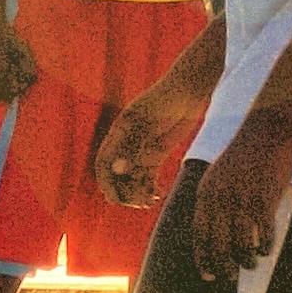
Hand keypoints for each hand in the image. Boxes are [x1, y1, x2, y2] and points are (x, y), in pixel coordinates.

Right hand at [92, 75, 189, 210]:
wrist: (188, 89)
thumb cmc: (167, 99)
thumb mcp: (149, 121)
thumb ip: (134, 145)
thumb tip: (118, 170)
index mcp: (119, 132)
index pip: (103, 161)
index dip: (105, 181)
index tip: (114, 197)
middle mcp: (127, 142)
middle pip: (117, 173)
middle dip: (124, 190)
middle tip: (139, 203)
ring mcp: (141, 148)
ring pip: (132, 177)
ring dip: (138, 192)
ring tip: (151, 201)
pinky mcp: (156, 152)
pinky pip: (148, 174)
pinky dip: (150, 187)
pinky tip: (158, 194)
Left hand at [188, 110, 291, 273]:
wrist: (265, 131)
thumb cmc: (243, 154)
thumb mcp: (217, 175)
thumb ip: (212, 199)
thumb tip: (213, 230)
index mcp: (206, 194)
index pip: (200, 235)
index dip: (203, 258)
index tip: (207, 275)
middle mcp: (220, 201)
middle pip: (219, 246)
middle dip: (223, 267)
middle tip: (229, 277)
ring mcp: (242, 201)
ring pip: (242, 245)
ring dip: (247, 260)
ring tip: (251, 264)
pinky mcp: (264, 200)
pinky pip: (263, 234)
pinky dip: (265, 246)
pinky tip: (266, 250)